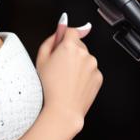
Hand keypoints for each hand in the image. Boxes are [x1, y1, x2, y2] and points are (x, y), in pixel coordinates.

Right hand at [36, 14, 102, 128]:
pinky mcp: (99, 77)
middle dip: (70, 51)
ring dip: (77, 64)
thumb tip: (60, 29)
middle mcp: (85, 54)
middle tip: (58, 66)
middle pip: (78, 45)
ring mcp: (93, 66)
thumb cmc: (49, 87)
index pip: (71, 30)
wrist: (63, 109)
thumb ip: (50, 40)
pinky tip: (73, 84)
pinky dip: (84, 75)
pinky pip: (90, 71)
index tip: (62, 42)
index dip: (64, 36)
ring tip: (65, 78)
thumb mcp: (41, 59)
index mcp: (70, 46)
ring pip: (85, 58)